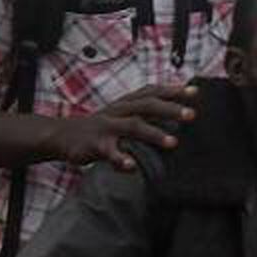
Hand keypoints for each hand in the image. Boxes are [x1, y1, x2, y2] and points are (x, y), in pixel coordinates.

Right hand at [51, 84, 197, 170]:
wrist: (61, 135)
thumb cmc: (99, 127)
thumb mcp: (120, 114)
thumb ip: (144, 112)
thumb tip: (175, 111)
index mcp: (125, 103)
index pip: (151, 92)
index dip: (172, 90)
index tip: (195, 91)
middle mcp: (118, 111)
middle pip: (146, 105)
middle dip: (170, 109)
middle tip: (192, 115)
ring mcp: (106, 127)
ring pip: (132, 126)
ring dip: (154, 133)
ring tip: (173, 142)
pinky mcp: (94, 145)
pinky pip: (109, 152)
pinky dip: (120, 159)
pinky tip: (131, 167)